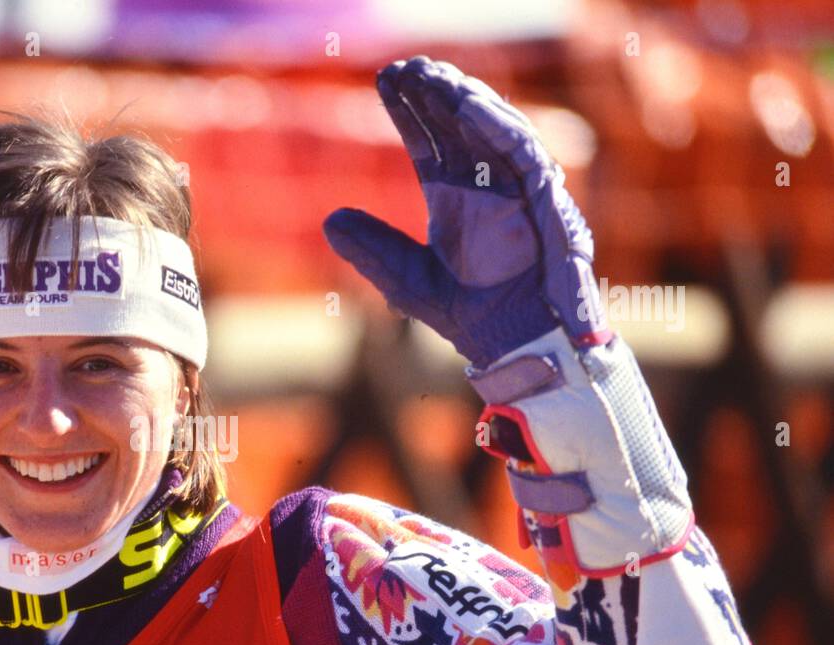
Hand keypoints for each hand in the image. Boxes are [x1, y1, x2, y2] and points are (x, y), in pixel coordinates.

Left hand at [323, 57, 607, 369]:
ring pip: (492, 128)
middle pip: (460, 126)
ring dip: (462, 99)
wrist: (513, 348)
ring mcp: (516, 191)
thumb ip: (373, 250)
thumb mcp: (407, 281)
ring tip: (430, 75)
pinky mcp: (545, 202)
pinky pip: (523, 152)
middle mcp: (487, 187)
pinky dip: (495, 126)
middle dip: (433, 94)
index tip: (383, 82)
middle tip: (402, 67)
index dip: (409, 112)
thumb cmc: (467, 316)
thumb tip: (329, 221)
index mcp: (456, 199)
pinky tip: (464, 104)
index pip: (430, 142)